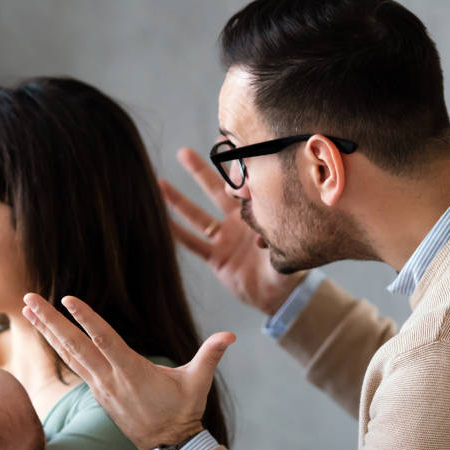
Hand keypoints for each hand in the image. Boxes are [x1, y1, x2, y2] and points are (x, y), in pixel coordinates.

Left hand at [22, 293, 234, 449]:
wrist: (167, 446)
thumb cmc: (184, 412)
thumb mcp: (199, 383)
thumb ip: (210, 355)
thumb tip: (231, 335)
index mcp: (132, 372)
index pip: (104, 340)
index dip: (86, 319)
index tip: (68, 299)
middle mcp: (110, 379)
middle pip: (74, 345)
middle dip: (50, 320)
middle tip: (29, 298)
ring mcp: (100, 386)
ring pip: (68, 354)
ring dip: (47, 330)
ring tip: (28, 309)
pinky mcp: (98, 392)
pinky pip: (73, 365)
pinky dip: (57, 346)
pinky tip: (47, 333)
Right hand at [161, 147, 306, 315]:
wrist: (279, 296)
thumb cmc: (290, 268)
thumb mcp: (290, 248)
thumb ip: (281, 237)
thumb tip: (275, 227)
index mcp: (258, 214)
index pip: (243, 186)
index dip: (235, 173)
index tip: (226, 159)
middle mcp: (238, 221)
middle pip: (216, 191)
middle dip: (200, 172)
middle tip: (183, 152)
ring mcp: (224, 238)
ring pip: (197, 215)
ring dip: (178, 201)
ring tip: (158, 184)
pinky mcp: (215, 257)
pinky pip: (192, 243)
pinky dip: (176, 233)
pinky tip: (160, 221)